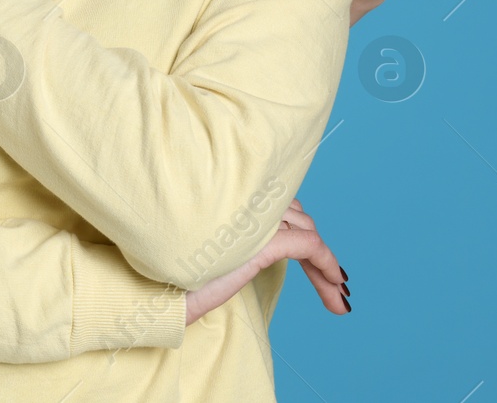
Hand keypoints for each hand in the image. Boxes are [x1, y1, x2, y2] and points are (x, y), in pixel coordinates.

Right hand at [184, 198, 349, 323]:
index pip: (279, 207)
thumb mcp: (215, 252)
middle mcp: (243, 205)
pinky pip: (308, 246)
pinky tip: (336, 282)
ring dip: (325, 263)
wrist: (159, 292)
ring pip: (305, 232)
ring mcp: (251, 219)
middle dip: (316, 251)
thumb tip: (264, 246)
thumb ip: (240, 238)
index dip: (301, 230)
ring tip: (337, 293)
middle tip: (334, 285)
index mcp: (231, 203)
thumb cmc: (177, 275)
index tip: (315, 261)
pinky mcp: (260, 240)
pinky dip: (326, 262)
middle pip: (296, 219)